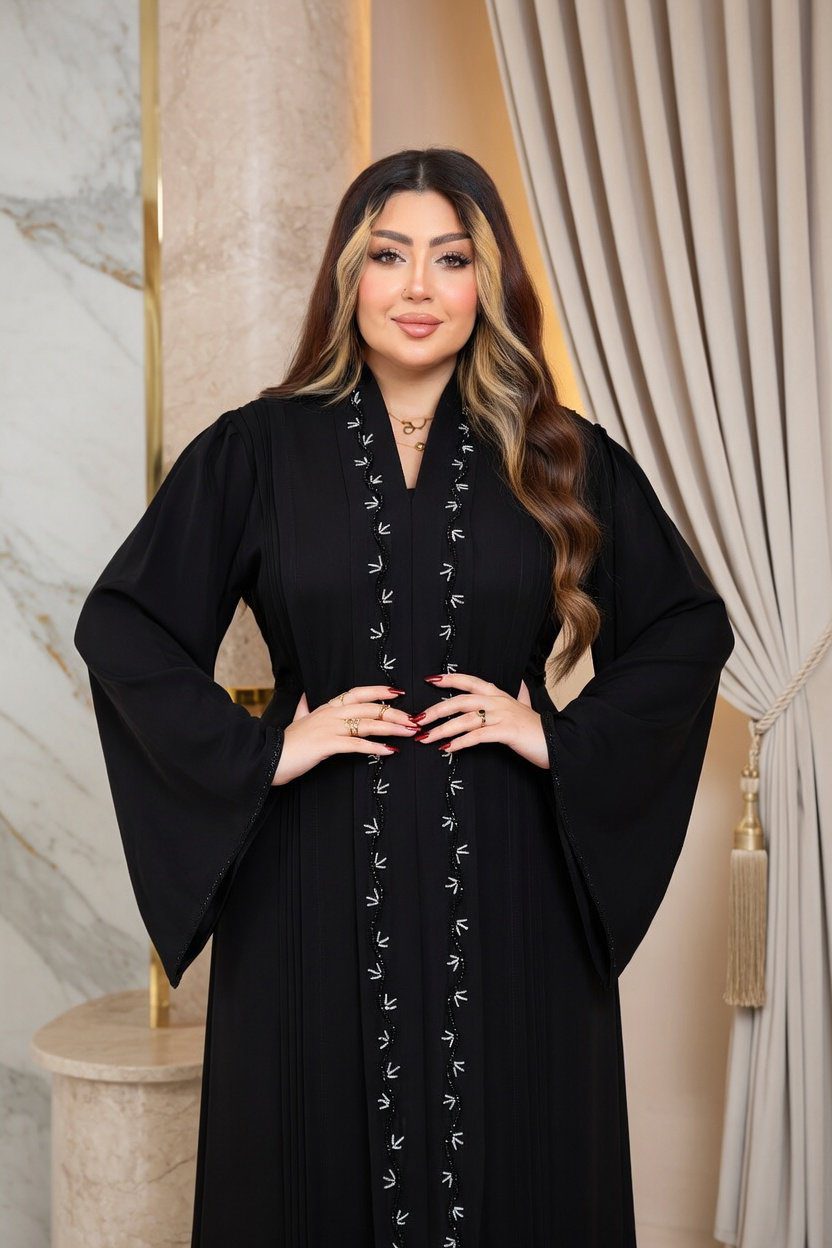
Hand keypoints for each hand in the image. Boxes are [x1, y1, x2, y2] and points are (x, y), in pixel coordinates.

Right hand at [271, 685, 417, 784]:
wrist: (268, 758)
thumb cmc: (286, 744)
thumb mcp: (296, 721)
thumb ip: (303, 708)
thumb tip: (303, 696)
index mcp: (326, 707)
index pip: (358, 692)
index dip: (379, 690)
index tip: (398, 692)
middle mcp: (330, 713)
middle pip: (369, 708)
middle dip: (394, 713)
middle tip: (413, 720)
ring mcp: (329, 728)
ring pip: (367, 724)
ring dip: (392, 728)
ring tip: (409, 733)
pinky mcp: (327, 745)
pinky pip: (357, 744)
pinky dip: (375, 747)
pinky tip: (389, 751)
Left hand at [411, 672, 548, 768]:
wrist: (559, 742)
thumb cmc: (539, 728)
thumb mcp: (527, 707)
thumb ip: (521, 695)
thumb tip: (521, 683)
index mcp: (499, 694)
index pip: (470, 681)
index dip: (450, 679)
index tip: (430, 680)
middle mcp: (499, 701)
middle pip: (460, 701)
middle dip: (435, 710)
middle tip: (417, 720)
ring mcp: (503, 716)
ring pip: (465, 720)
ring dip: (442, 730)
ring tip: (426, 738)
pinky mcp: (507, 732)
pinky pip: (477, 736)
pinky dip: (460, 743)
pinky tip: (447, 749)